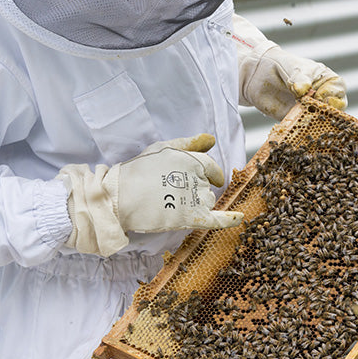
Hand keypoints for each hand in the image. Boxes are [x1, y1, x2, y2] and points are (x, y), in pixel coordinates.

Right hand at [57, 134, 243, 256]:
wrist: (118, 196)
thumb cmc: (136, 171)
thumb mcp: (162, 149)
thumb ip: (189, 144)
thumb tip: (211, 139)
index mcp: (190, 158)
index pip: (211, 168)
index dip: (210, 175)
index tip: (210, 179)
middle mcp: (196, 176)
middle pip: (208, 187)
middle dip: (197, 190)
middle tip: (173, 194)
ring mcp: (194, 197)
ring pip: (208, 202)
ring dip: (197, 205)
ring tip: (172, 204)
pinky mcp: (190, 216)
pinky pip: (216, 219)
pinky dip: (229, 219)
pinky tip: (239, 218)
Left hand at [232, 13, 346, 119]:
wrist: (259, 76)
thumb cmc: (281, 65)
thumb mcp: (293, 67)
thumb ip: (299, 78)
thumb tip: (302, 90)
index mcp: (327, 81)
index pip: (338, 90)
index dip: (332, 95)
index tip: (319, 95)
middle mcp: (323, 98)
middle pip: (335, 110)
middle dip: (328, 112)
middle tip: (314, 109)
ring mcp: (311, 111)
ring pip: (322, 122)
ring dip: (316, 124)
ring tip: (303, 120)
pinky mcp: (299, 122)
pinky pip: (305, 129)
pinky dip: (302, 131)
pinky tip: (296, 129)